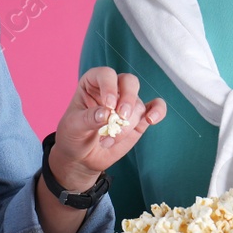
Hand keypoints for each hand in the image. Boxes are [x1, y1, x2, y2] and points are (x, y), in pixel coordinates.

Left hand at [51, 67, 166, 190]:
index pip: (106, 74)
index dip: (109, 86)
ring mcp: (127, 104)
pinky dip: (158, 111)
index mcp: (93, 84)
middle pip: (129, 82)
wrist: (82, 158)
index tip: (108, 105)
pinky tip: (151, 119)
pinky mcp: (139, 119)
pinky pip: (156, 108)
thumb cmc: (73, 136)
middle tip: (120, 118)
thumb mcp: (74, 128)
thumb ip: (88, 119)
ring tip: (108, 140)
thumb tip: (106, 114)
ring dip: (125, 126)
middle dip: (127, 99)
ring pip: (137, 105)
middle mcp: (112, 90)